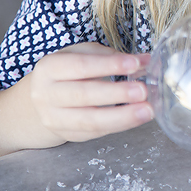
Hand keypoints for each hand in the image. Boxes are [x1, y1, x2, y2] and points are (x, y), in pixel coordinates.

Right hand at [26, 43, 153, 146]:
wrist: (43, 100)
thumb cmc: (70, 72)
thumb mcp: (83, 54)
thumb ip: (111, 57)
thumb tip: (145, 62)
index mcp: (49, 68)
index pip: (81, 66)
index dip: (109, 65)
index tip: (135, 64)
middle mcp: (46, 95)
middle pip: (83, 95)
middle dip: (116, 93)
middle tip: (143, 91)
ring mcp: (54, 119)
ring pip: (89, 121)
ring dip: (122, 117)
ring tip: (147, 110)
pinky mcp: (68, 135)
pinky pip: (96, 133)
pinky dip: (119, 125)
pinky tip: (136, 118)